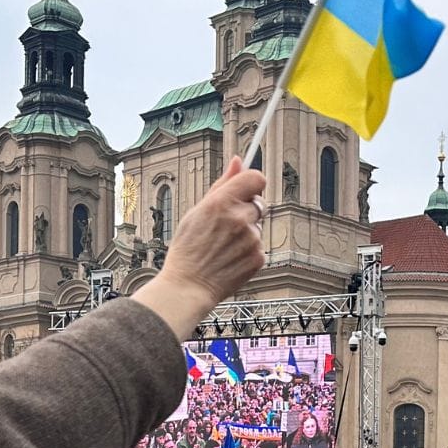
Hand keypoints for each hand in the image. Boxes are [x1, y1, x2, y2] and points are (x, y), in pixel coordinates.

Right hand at [133, 156, 266, 336]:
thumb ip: (222, 184)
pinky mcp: (258, 258)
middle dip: (247, 211)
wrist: (188, 286)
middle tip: (226, 226)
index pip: (256, 178)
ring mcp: (251, 240)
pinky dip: (248, 252)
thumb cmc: (188, 248)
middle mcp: (240, 219)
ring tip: (223, 247)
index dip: (253, 183)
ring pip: (258, 228)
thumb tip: (239, 160)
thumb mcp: (197, 211)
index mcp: (221, 202)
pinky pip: (258, 247)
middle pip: (259, 203)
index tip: (247, 190)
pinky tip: (229, 259)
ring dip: (246, 234)